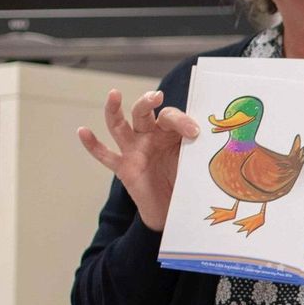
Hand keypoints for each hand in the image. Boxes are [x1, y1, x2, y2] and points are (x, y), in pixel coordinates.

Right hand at [76, 88, 198, 231]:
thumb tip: (221, 138)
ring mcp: (134, 151)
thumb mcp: (196, 162)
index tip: (195, 133)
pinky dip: (92, 144)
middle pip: (143, 113)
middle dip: (147, 102)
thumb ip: (201, 149)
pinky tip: (82, 131)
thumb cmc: (188, 180)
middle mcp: (149, 137)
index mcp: (169, 132)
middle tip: (156, 97)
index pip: (170, 117)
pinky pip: (105, 155)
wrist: (176, 210)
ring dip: (114, 109)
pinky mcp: (124, 168)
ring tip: (114, 94)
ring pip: (119, 125)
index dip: (182, 121)